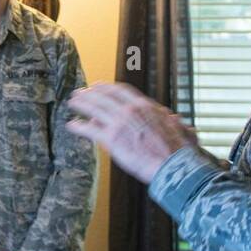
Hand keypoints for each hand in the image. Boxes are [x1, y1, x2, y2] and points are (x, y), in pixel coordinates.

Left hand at [66, 82, 197, 184]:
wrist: (172, 165)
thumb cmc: (179, 151)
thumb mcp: (178, 129)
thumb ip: (173, 122)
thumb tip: (175, 118)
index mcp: (145, 106)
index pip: (121, 91)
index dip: (107, 88)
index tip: (98, 85)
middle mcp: (130, 111)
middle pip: (104, 97)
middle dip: (90, 94)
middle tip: (80, 92)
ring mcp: (119, 123)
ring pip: (94, 109)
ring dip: (81, 104)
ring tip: (72, 102)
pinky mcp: (111, 139)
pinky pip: (90, 130)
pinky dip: (79, 127)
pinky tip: (71, 125)